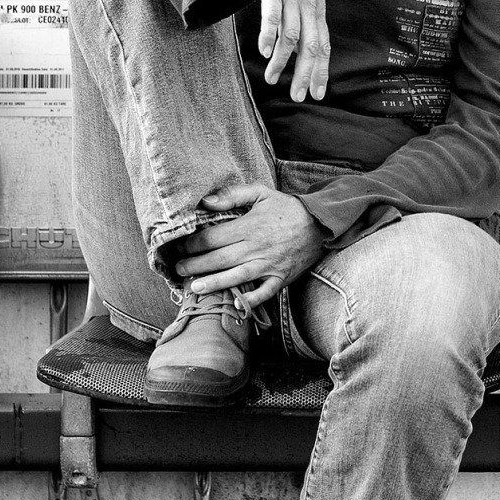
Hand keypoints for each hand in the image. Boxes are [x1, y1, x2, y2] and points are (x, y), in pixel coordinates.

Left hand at [173, 183, 327, 310]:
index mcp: (248, 227)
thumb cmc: (286, 207)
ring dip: (214, 284)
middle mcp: (256, 248)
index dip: (193, 243)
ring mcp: (269, 265)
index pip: (213, 238)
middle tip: (178, 270)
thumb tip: (206, 202)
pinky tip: (237, 306)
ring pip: (236, 277)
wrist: (320, 223)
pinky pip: (265, 292)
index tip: (180, 247)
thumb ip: (232, 195)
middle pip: (219, 259)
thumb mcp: (260, 192)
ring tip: (195, 288)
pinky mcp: (280, 278)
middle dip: (195, 265)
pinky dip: (252, 301)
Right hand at [252, 0, 329, 101]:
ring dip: (283, 60)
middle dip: (305, 73)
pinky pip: (273, 13)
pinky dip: (270, 34)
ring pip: (292, 34)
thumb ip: (304, 17)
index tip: (317, 94)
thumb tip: (303, 44)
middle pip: (311, 45)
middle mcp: (308, 5)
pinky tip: (264, 51)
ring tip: (272, 79)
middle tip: (299, 97)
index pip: (323, 46)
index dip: (321, 71)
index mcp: (316, 9)